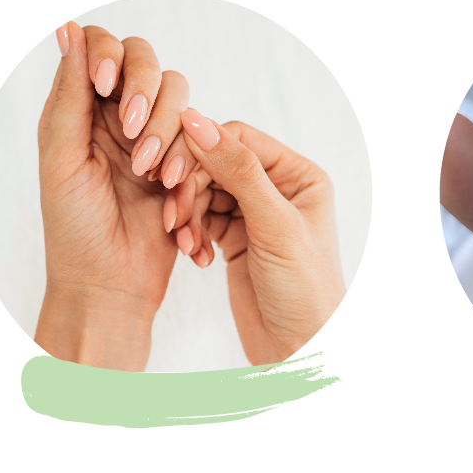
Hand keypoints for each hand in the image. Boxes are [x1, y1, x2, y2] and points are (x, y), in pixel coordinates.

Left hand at [35, 23, 196, 369]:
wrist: (110, 287)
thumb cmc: (74, 230)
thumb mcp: (62, 158)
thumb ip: (69, 93)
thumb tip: (67, 27)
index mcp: (79, 108)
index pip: (101, 47)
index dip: (110, 56)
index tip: (105, 88)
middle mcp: (116, 115)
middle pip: (148, 62)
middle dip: (147, 92)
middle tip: (133, 134)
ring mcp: (154, 136)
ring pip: (181, 96)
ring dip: (168, 131)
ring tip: (151, 177)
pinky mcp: (184, 161)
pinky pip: (201, 138)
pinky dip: (185, 164)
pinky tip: (167, 199)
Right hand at [168, 111, 343, 365]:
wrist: (299, 350)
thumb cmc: (304, 290)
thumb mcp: (274, 225)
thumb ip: (238, 172)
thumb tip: (197, 123)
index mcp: (299, 175)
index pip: (238, 140)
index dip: (201, 150)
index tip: (167, 171)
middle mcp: (277, 189)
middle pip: (215, 164)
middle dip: (189, 188)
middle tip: (173, 218)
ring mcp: (254, 214)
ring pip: (202, 192)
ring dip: (187, 214)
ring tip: (186, 243)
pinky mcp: (234, 239)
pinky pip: (200, 220)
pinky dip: (191, 234)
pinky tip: (195, 257)